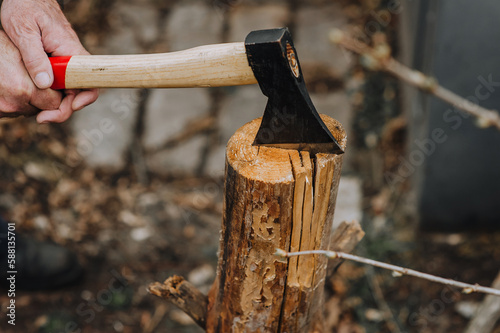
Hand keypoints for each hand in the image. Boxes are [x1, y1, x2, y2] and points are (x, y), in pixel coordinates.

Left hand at [1, 0, 98, 122]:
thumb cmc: (25, 8)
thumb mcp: (23, 31)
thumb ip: (34, 58)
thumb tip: (45, 85)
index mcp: (72, 52)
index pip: (90, 82)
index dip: (83, 100)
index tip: (67, 107)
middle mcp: (75, 60)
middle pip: (79, 92)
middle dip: (63, 109)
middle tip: (42, 118)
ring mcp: (68, 62)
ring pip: (69, 90)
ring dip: (56, 103)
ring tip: (37, 110)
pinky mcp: (60, 63)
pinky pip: (61, 83)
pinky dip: (51, 93)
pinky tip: (36, 96)